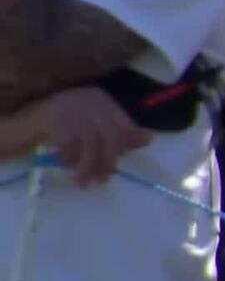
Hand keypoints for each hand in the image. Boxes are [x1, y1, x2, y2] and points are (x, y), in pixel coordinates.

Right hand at [27, 87, 151, 186]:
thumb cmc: (57, 130)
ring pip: (91, 142)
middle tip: (101, 181)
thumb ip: (118, 134)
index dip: (122, 149)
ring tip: (84, 182)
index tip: (113, 169)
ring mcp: (70, 105)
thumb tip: (149, 139)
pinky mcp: (53, 116)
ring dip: (89, 166)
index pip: (123, 125)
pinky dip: (70, 159)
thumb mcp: (90, 131)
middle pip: (109, 134)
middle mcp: (88, 98)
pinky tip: (67, 167)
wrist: (19, 126)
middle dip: (107, 162)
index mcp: (101, 99)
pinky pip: (70, 144)